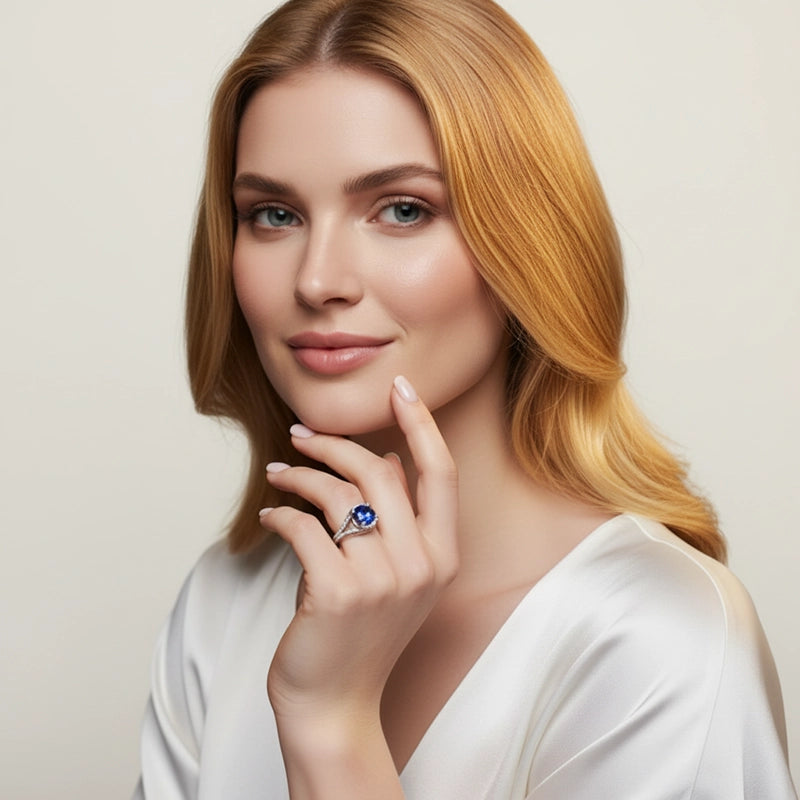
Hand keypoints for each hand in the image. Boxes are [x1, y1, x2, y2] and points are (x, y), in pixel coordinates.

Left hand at [259, 375, 458, 733]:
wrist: (336, 704)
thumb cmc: (362, 635)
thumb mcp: (398, 577)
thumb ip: (401, 520)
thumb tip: (390, 459)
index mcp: (443, 556)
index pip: (441, 472)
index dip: (422, 423)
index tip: (401, 388)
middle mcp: (421, 564)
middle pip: (379, 471)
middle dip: (334, 443)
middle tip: (299, 434)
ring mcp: (382, 580)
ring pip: (338, 495)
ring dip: (300, 475)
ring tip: (278, 473)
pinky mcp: (338, 592)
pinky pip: (303, 527)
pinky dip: (279, 514)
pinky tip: (268, 516)